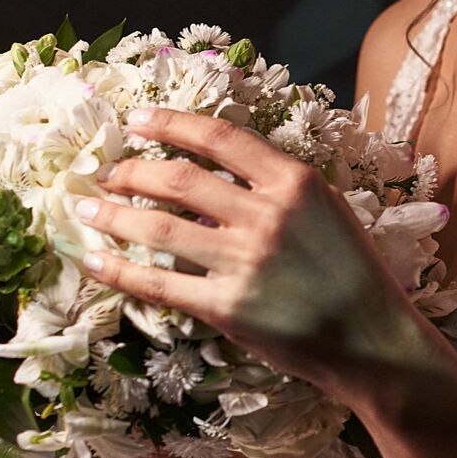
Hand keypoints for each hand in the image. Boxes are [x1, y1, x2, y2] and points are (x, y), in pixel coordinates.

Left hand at [74, 107, 426, 397]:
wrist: (371, 338)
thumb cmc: (352, 271)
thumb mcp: (326, 208)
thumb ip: (275, 184)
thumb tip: (212, 168)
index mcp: (294, 182)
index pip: (219, 137)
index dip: (170, 123)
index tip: (135, 119)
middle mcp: (267, 215)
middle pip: (180, 178)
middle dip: (131, 170)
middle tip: (105, 171)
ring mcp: (245, 262)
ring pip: (160, 227)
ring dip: (113, 215)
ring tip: (85, 210)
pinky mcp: (227, 308)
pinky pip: (159, 283)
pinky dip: (120, 271)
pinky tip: (95, 262)